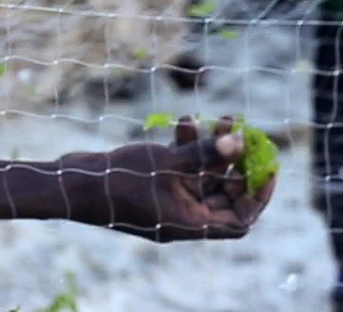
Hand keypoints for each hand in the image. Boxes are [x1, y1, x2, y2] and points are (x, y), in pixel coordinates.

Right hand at [65, 116, 275, 241]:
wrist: (73, 183)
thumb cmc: (118, 178)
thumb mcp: (166, 162)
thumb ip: (204, 153)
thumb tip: (239, 142)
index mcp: (190, 223)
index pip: (239, 219)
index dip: (258, 194)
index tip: (269, 166)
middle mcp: (183, 216)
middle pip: (225, 194)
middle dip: (238, 162)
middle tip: (246, 134)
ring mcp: (168, 202)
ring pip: (204, 177)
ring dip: (214, 149)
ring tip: (223, 118)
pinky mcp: (154, 186)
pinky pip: (182, 169)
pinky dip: (187, 148)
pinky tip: (184, 121)